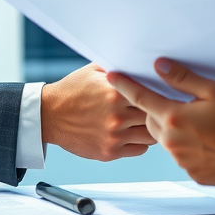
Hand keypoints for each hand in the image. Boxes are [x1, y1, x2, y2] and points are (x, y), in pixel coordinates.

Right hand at [41, 63, 155, 160]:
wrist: (49, 115)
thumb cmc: (72, 91)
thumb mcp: (93, 71)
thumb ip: (118, 68)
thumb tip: (139, 62)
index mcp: (115, 93)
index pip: (152, 93)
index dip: (161, 93)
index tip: (165, 92)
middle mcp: (117, 116)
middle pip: (155, 115)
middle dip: (159, 111)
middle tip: (162, 107)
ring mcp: (114, 136)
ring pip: (151, 136)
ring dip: (152, 128)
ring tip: (149, 121)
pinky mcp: (109, 152)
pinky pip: (140, 149)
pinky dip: (141, 142)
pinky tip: (135, 132)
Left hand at [107, 59, 214, 185]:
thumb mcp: (214, 90)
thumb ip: (183, 79)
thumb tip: (160, 66)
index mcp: (174, 117)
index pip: (141, 97)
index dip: (125, 85)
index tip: (112, 76)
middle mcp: (173, 141)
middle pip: (152, 121)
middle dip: (158, 110)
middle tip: (177, 102)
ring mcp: (182, 160)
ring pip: (168, 140)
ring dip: (176, 130)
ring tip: (201, 124)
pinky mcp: (194, 173)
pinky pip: (183, 157)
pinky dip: (190, 147)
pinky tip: (208, 142)